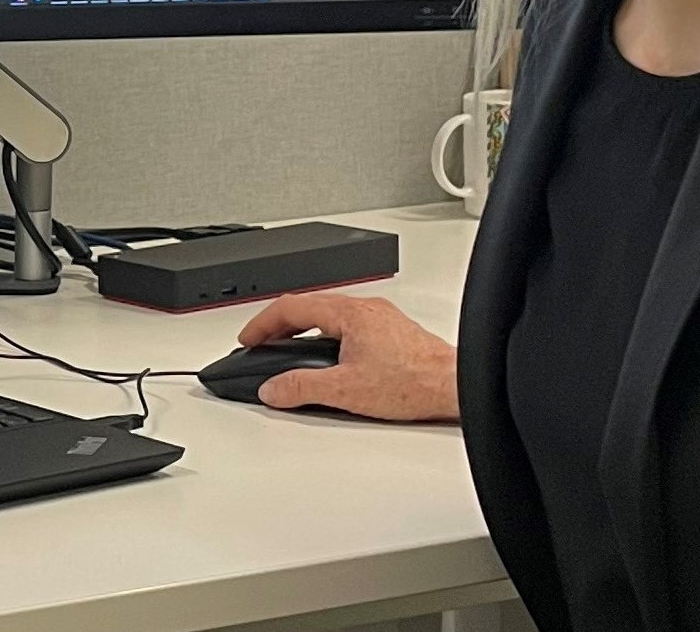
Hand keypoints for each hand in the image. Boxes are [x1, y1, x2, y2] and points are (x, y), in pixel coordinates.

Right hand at [235, 293, 459, 420]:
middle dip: (279, 327)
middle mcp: (365, 309)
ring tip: (288, 353)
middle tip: (261, 346)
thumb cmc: (412, 382)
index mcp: (350, 314)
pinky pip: (347, 327)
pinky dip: (326, 339)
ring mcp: (380, 319)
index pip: (292, 308)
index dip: (262, 324)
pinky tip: (328, 361)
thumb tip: (273, 389)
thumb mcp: (346, 390)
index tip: (248, 339)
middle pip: (309, 308)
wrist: (452, 386)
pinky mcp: (391, 333)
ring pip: (329, 317)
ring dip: (304, 333)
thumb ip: (303, 387)